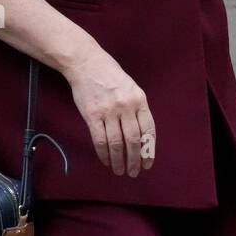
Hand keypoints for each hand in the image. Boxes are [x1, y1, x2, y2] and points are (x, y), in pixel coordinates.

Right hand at [61, 45, 155, 177]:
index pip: (149, 130)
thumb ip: (137, 108)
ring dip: (119, 160)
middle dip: (135, 159)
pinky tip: (106, 161)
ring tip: (120, 170)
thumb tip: (141, 136)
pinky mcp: (92, 115)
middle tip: (134, 172)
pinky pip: (100, 140)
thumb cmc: (110, 75)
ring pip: (116, 143)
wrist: (86, 63)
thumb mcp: (131, 87)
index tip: (148, 163)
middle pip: (134, 140)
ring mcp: (109, 111)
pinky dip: (103, 154)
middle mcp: (126, 106)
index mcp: (139, 99)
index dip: (149, 150)